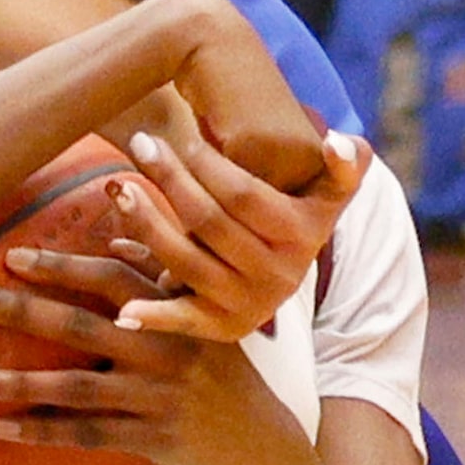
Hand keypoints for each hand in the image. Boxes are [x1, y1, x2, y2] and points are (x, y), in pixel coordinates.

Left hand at [0, 249, 304, 464]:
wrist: (264, 448)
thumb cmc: (224, 378)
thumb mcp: (203, 323)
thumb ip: (160, 282)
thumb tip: (115, 241)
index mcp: (173, 313)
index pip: (111, 278)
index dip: (61, 266)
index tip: (12, 255)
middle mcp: (165, 350)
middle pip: (82, 326)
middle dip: (22, 310)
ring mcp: (159, 397)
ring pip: (77, 388)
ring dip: (19, 382)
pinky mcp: (155, 440)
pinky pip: (90, 434)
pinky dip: (44, 431)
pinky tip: (2, 429)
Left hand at [107, 129, 369, 340]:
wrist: (284, 281)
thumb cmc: (298, 217)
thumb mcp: (331, 195)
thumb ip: (346, 166)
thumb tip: (334, 143)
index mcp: (303, 237)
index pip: (245, 196)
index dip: (209, 165)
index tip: (181, 136)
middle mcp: (277, 276)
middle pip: (210, 223)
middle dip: (170, 179)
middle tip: (141, 144)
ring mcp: (247, 305)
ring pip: (186, 261)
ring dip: (147, 224)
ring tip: (118, 187)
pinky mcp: (221, 329)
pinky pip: (183, 321)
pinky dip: (154, 317)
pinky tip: (124, 311)